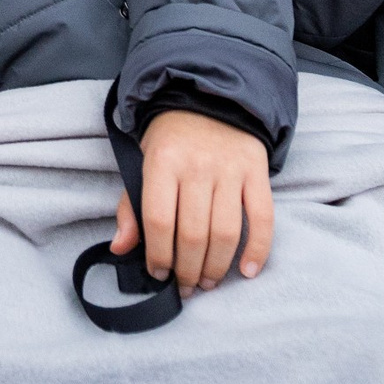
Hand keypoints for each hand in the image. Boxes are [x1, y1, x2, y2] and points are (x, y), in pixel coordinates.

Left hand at [109, 109, 273, 296]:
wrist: (210, 97)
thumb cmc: (171, 141)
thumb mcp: (142, 164)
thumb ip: (130, 207)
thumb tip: (121, 248)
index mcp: (162, 162)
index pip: (158, 220)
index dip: (158, 255)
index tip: (159, 273)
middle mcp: (198, 165)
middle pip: (193, 234)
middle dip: (188, 270)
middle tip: (185, 286)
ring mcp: (230, 169)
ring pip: (226, 232)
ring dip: (216, 267)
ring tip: (208, 282)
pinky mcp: (257, 171)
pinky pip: (263, 218)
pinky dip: (258, 250)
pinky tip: (247, 271)